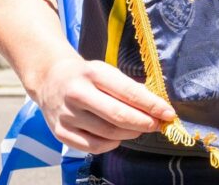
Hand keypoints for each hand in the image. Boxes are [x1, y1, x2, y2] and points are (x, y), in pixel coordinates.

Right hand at [33, 54, 176, 153]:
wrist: (50, 79)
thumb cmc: (87, 75)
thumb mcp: (107, 71)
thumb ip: (129, 87)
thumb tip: (157, 106)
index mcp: (93, 73)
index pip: (128, 92)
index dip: (151, 105)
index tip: (168, 113)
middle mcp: (77, 94)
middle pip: (118, 116)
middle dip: (143, 122)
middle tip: (157, 124)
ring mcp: (66, 115)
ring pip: (107, 133)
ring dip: (130, 134)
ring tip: (140, 129)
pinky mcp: (60, 132)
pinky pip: (92, 146)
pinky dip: (111, 144)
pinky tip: (118, 137)